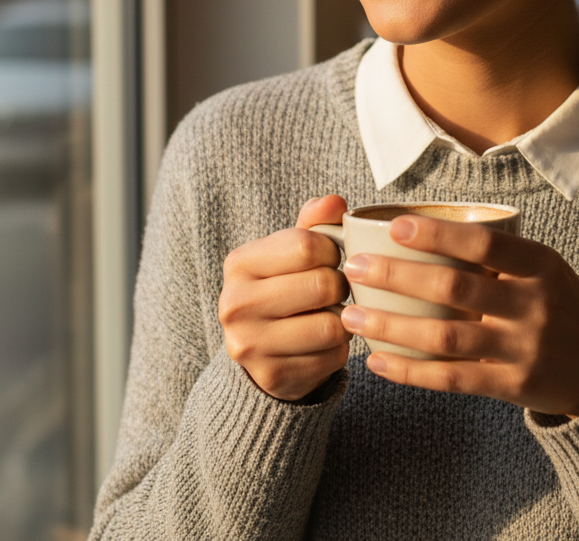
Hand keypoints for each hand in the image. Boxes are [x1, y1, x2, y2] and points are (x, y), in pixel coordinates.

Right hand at [219, 194, 352, 400]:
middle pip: (322, 285)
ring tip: (331, 313)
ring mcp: (250, 345)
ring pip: (331, 325)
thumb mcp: (292, 249)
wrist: (261, 349)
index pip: (306, 245)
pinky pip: (332, 357)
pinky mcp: (272, 376)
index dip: (332, 250)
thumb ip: (315, 222)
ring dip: (344, 319)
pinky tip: (323, 342)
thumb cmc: (285, 286)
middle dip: (340, 285)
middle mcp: (235, 304)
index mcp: (239, 263)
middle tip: (334, 289)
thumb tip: (336, 202)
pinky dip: (338, 348)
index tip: (329, 258)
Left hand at [340, 215, 578, 416]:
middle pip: (456, 289)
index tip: (394, 226)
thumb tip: (423, 233)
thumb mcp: (545, 269)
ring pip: (447, 337)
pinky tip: (378, 361)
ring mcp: (524, 349)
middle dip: (398, 278)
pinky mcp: (514, 386)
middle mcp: (534, 305)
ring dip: (392, 327)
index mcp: (541, 265)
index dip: (438, 235)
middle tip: (354, 269)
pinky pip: (453, 379)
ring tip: (351, 317)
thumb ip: (498, 257)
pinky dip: (411, 371)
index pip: (484, 245)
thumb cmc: (560, 303)